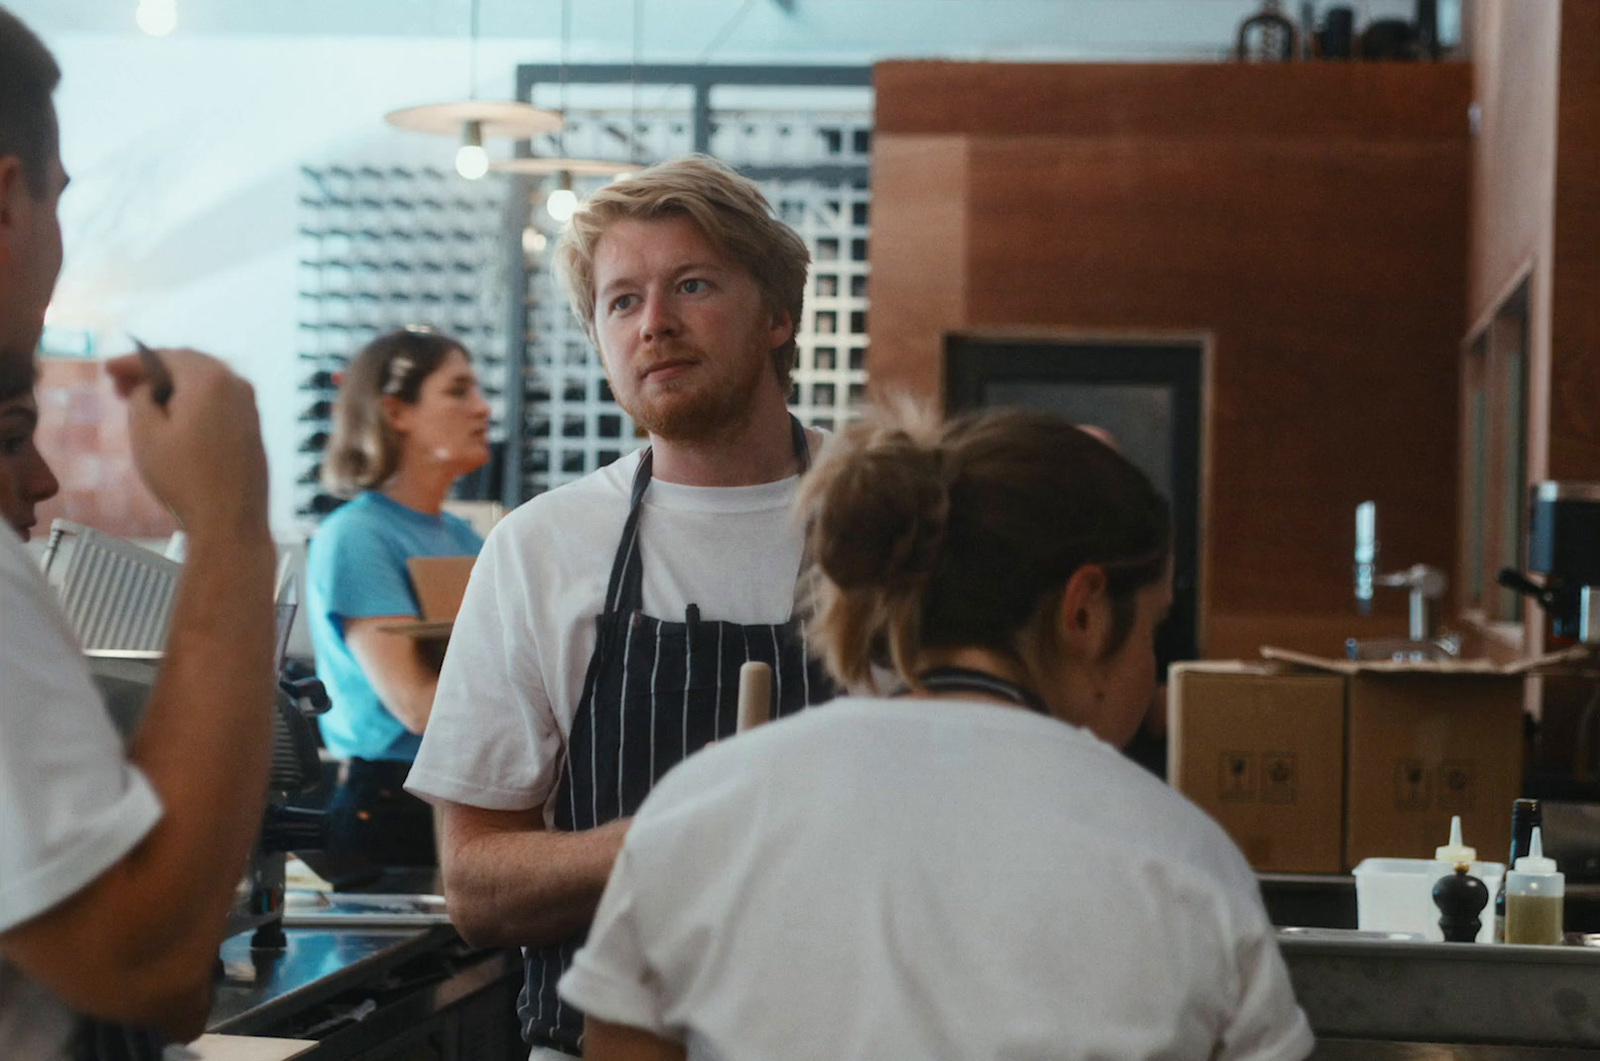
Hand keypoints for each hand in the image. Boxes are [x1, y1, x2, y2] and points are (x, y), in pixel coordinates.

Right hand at [105, 349, 267, 539]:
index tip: (108, 369)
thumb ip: (141, 398)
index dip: (132, 361)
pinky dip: (193, 404)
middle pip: (188, 366)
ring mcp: (250, 406)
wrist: (230, 520)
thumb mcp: (146, 433)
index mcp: (210, 378)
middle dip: (153, 373)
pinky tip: (174, 419)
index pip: (164, 356)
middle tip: (121, 385)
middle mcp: (237, 384)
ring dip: (173, 389)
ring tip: (142, 403)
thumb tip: (149, 388)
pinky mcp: (253, 428)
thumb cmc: (184, 477)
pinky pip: (218, 403)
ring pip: (204, 385)